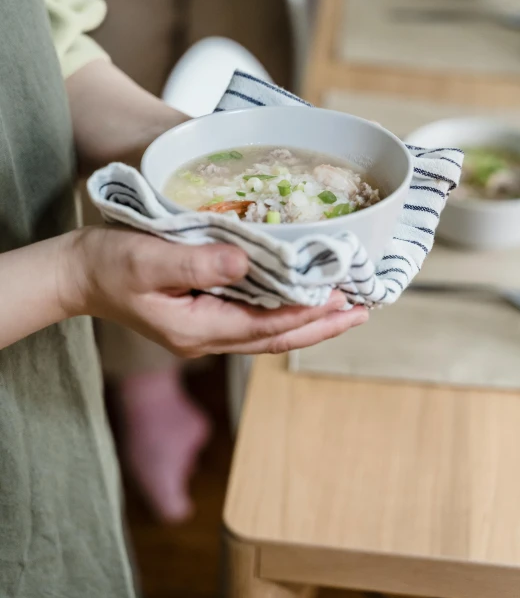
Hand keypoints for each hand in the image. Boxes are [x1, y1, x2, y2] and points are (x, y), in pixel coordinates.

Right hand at [61, 227, 367, 357]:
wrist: (79, 274)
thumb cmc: (108, 265)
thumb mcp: (147, 260)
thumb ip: (196, 262)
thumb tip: (245, 261)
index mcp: (196, 328)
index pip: (264, 326)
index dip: (306, 314)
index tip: (341, 299)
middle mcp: (206, 336)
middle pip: (275, 337)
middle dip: (320, 326)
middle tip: (362, 310)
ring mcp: (204, 330)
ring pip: (268, 332)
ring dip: (308, 321)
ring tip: (344, 308)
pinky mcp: (203, 316)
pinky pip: (254, 320)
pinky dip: (284, 312)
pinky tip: (299, 299)